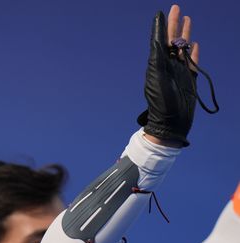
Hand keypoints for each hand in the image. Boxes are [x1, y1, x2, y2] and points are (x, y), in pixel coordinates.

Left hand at [138, 4, 199, 146]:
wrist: (171, 122)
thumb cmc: (161, 101)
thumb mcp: (157, 77)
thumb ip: (158, 58)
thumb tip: (158, 39)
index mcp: (158, 63)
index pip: (160, 39)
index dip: (161, 25)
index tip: (162, 12)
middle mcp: (168, 65)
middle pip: (171, 39)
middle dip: (173, 24)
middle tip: (176, 7)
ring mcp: (179, 71)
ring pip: (182, 47)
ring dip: (184, 33)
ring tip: (186, 19)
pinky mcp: (189, 79)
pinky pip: (192, 61)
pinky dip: (193, 51)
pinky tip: (194, 43)